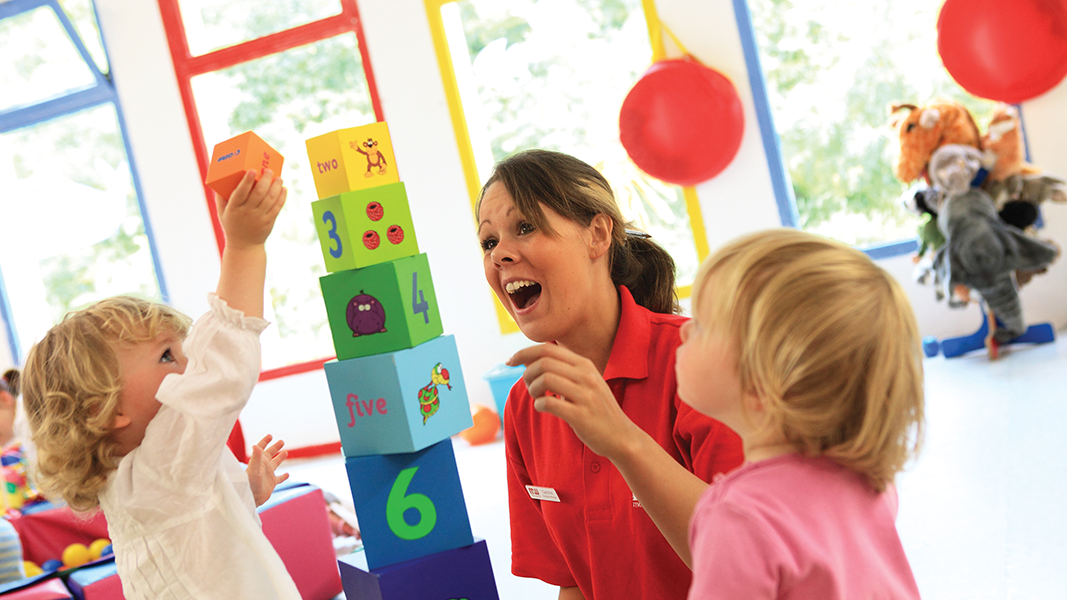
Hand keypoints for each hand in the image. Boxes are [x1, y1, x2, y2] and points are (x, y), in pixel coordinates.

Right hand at [217, 169, 286, 250]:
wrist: (244, 246)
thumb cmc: (232, 224)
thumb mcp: (222, 213)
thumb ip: (221, 197)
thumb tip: (220, 178)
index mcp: (234, 208)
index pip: (240, 193)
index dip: (247, 181)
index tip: (253, 170)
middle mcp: (247, 213)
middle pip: (258, 194)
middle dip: (265, 180)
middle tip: (268, 170)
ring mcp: (259, 218)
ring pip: (270, 199)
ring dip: (275, 187)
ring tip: (279, 178)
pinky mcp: (269, 222)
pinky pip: (277, 208)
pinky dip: (281, 197)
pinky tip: (283, 189)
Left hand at [245, 434, 289, 506]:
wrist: (249, 498)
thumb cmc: (248, 484)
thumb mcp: (253, 469)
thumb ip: (255, 457)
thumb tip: (255, 445)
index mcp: (259, 461)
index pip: (262, 448)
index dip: (265, 441)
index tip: (270, 435)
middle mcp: (263, 466)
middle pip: (270, 454)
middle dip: (275, 447)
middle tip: (281, 441)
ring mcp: (268, 475)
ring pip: (275, 464)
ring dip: (280, 458)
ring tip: (285, 452)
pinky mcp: (272, 483)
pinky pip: (279, 479)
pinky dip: (284, 477)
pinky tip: (288, 474)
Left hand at [507, 344, 643, 459]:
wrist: (622, 437)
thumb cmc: (598, 410)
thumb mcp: (586, 383)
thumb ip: (563, 371)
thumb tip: (529, 361)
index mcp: (585, 365)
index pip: (547, 348)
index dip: (523, 352)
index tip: (510, 362)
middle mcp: (586, 376)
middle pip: (543, 362)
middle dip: (527, 373)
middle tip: (530, 387)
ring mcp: (585, 395)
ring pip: (545, 379)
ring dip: (533, 389)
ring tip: (538, 397)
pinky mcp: (581, 415)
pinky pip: (549, 403)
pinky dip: (539, 404)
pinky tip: (544, 408)